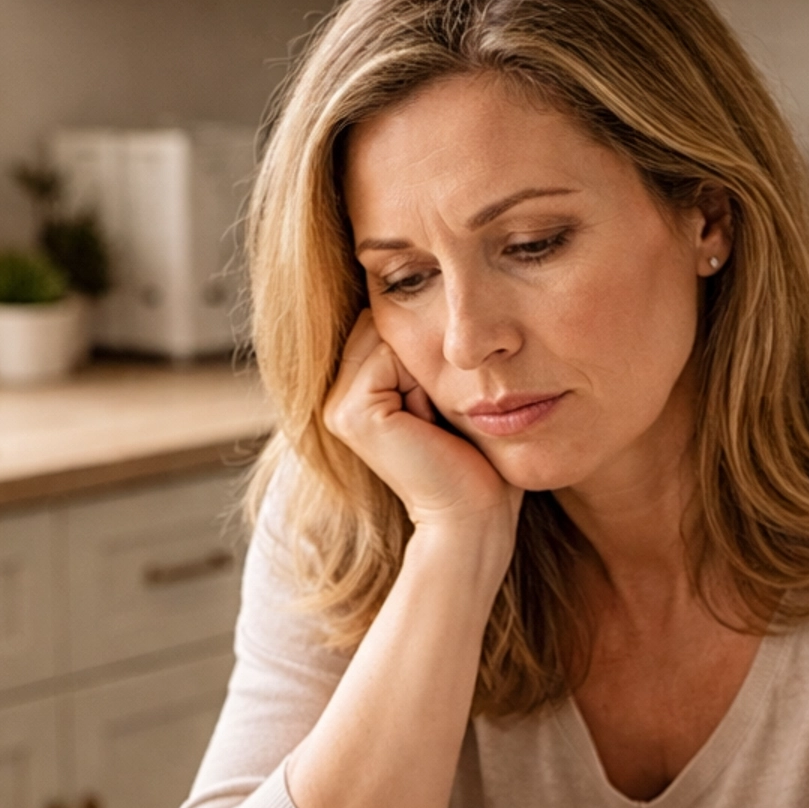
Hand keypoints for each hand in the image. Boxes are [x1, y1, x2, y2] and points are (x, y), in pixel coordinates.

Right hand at [323, 312, 520, 541]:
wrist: (473, 516)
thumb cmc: (474, 460)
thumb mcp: (444, 394)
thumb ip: (421, 352)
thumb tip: (425, 291)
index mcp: (352, 391)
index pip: (385, 321)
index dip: (425, 343)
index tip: (442, 401)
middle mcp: (334, 397)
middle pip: (382, 320)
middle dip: (423, 351)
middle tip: (440, 413)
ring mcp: (337, 405)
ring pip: (388, 331)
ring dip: (427, 364)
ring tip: (435, 420)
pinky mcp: (353, 413)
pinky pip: (391, 352)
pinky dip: (423, 379)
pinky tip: (430, 424)